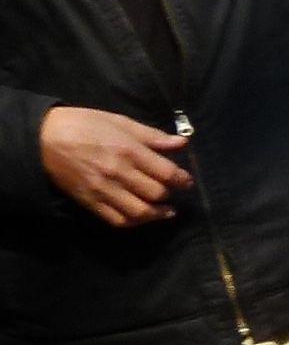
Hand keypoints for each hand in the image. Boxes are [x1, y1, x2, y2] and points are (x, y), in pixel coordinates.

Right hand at [38, 107, 190, 225]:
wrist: (44, 139)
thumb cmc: (84, 125)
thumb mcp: (120, 122)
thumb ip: (152, 136)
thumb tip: (182, 143)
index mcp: (128, 151)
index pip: (166, 172)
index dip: (182, 180)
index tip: (187, 181)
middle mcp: (118, 173)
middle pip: (155, 193)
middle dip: (170, 195)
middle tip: (175, 193)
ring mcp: (102, 190)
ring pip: (138, 212)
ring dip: (157, 214)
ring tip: (166, 211)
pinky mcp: (89, 202)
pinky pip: (116, 220)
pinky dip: (134, 222)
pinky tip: (142, 217)